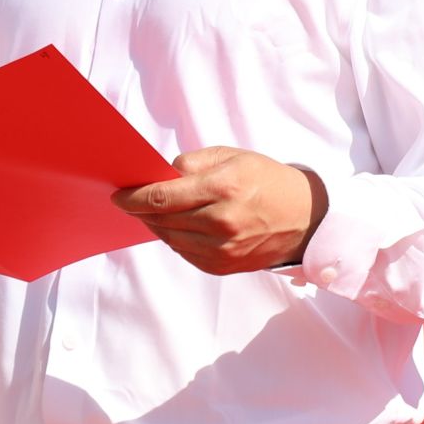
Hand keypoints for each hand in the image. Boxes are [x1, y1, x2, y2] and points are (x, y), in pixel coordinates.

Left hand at [111, 147, 328, 275]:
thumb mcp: (232, 157)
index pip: (162, 197)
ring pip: (170, 238)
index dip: (133, 197)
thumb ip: (192, 164)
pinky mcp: (223, 266)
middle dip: (140, 210)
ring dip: (156, 225)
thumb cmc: (266, 180)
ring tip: (152, 213)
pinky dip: (175, 239)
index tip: (118, 195)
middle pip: (161, 220)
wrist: (305, 218)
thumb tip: (159, 175)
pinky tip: (176, 227)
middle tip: (129, 201)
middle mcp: (221, 222)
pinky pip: (185, 253)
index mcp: (223, 188)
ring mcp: (223, 249)